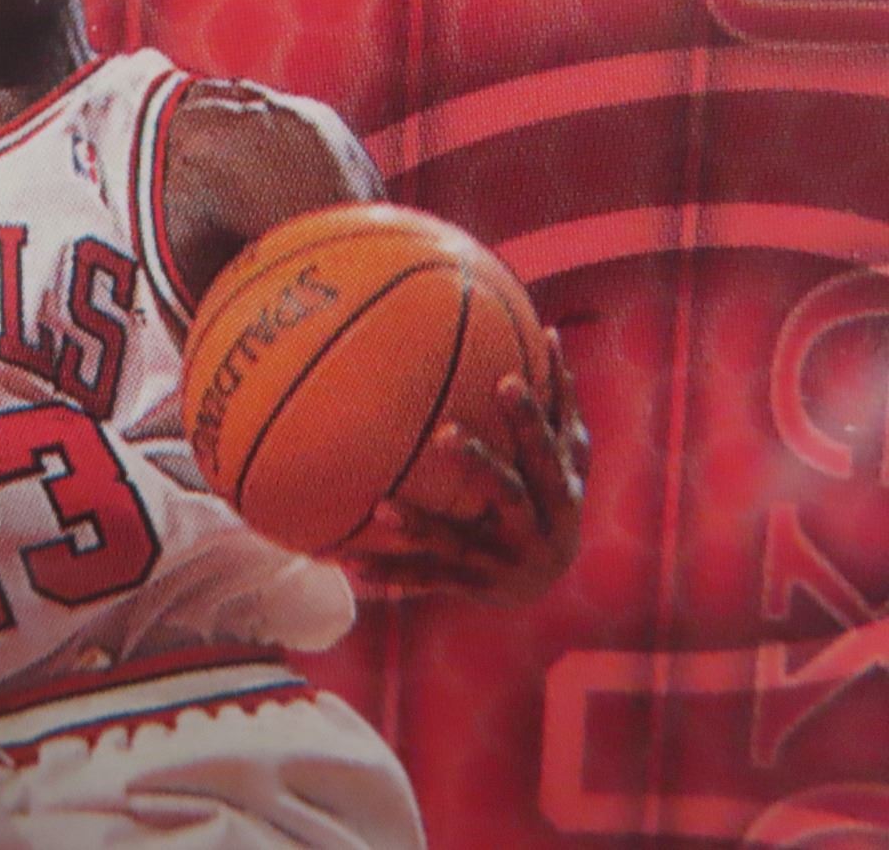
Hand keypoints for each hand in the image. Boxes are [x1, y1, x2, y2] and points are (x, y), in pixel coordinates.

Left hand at [346, 328, 588, 604]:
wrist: (550, 585)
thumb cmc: (550, 497)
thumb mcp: (566, 457)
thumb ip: (558, 403)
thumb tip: (547, 329)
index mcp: (561, 489)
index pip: (549, 447)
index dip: (531, 417)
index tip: (505, 379)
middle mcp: (538, 529)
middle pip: (510, 493)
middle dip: (481, 466)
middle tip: (444, 434)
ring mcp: (504, 562)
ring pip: (459, 542)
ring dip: (421, 525)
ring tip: (382, 507)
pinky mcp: (472, 586)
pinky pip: (426, 577)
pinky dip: (390, 569)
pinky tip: (349, 562)